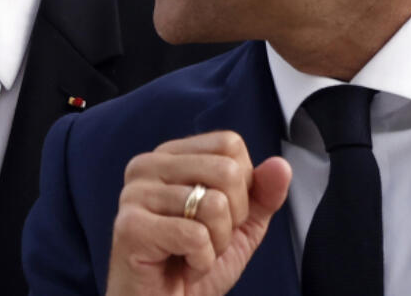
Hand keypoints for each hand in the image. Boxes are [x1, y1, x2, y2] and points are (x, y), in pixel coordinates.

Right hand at [104, 131, 291, 295]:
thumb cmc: (192, 265)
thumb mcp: (240, 227)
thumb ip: (263, 194)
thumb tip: (280, 165)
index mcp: (170, 155)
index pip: (228, 144)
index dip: (241, 187)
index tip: (217, 216)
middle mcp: (147, 166)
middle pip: (226, 170)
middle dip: (232, 218)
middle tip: (206, 240)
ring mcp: (134, 194)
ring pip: (214, 205)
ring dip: (216, 244)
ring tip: (191, 254)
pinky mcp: (130, 227)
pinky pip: (196, 236)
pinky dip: (201, 261)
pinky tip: (182, 266)